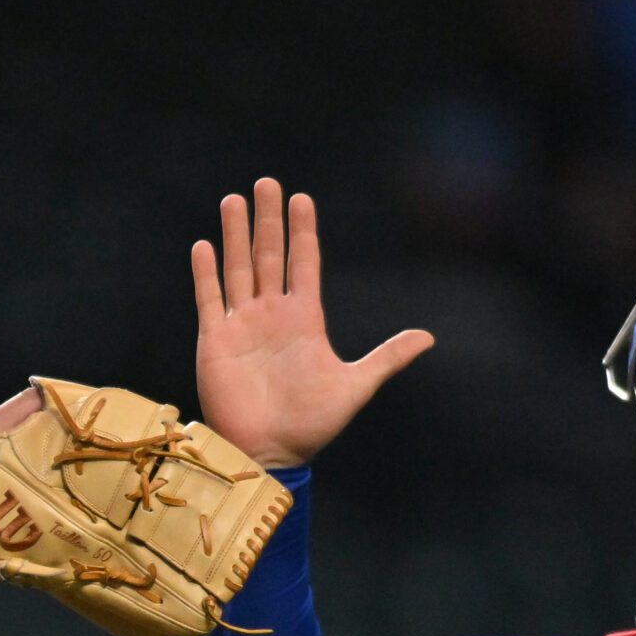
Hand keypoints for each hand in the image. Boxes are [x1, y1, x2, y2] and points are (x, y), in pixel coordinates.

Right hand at [191, 178, 432, 469]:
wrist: (270, 452)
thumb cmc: (312, 424)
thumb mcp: (356, 385)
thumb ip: (387, 357)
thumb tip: (429, 337)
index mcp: (304, 319)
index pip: (304, 264)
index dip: (303, 231)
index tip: (302, 198)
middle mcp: (272, 315)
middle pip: (270, 256)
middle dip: (269, 220)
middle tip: (267, 183)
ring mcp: (242, 325)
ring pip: (239, 269)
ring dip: (236, 235)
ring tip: (235, 200)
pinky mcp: (216, 341)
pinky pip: (211, 299)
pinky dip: (207, 273)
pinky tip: (205, 245)